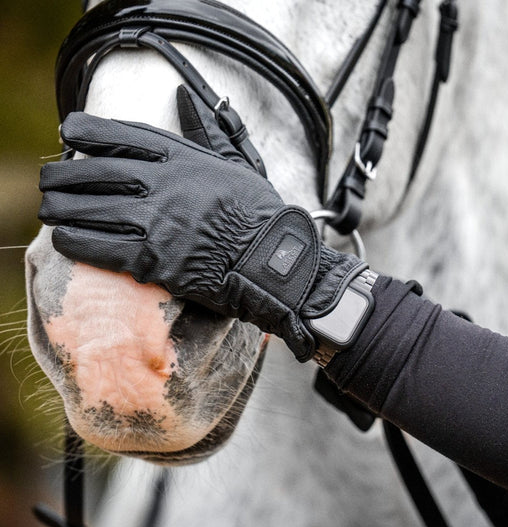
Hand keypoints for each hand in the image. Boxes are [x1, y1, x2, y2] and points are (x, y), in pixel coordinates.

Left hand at [39, 86, 364, 360]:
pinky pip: (102, 248)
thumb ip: (207, 129)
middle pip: (99, 174)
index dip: (89, 131)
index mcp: (183, 160)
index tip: (68, 131)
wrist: (271, 258)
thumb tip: (186, 96)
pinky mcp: (153, 261)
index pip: (125, 137)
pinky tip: (63, 237)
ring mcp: (156, 224)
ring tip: (49, 207)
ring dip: (63, 208)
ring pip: (93, 210)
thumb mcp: (235, 161)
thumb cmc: (258, 212)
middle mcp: (164, 187)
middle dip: (65, 175)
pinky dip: (76, 241)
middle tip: (49, 178)